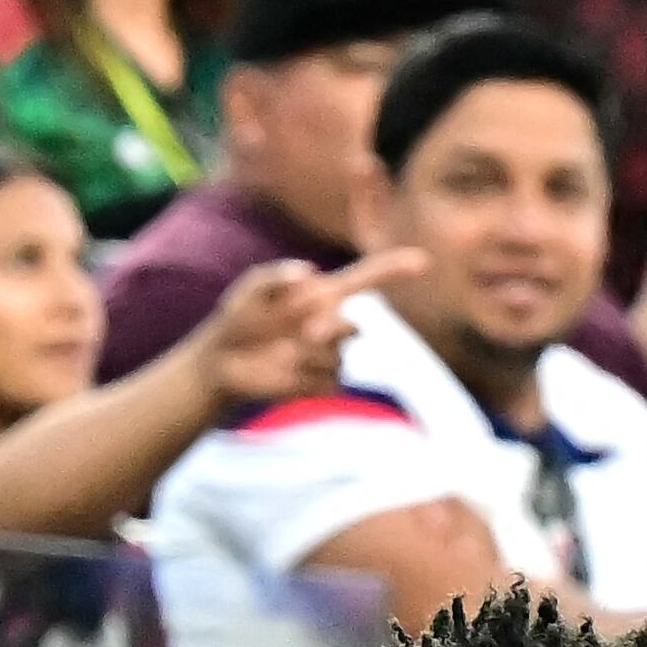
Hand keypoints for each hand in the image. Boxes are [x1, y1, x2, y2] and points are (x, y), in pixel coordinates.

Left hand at [189, 249, 421, 417]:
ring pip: (337, 360)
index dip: (394, 270)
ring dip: (307, 359)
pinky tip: (283, 375)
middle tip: (304, 333)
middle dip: (332, 330)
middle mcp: (334, 324)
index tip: (422, 262)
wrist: (224, 363)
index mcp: (324, 296)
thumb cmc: (237, 318)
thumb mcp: (249, 290)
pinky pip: (330, 385)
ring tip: (277, 357)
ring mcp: (331, 355)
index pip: (367, 279)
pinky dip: (306, 381)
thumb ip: (274, 276)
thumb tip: (307, 273)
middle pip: (353, 329)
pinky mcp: (323, 383)